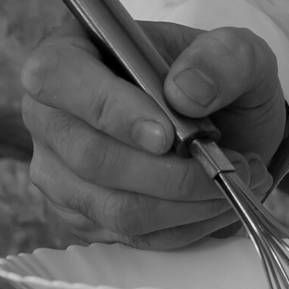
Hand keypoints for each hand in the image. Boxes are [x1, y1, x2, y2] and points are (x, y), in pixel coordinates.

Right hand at [21, 20, 288, 247]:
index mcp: (69, 53)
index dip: (109, 110)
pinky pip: (129, 235)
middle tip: (225, 165)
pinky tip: (212, 203)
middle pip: (90, 156)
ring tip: (229, 182)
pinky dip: (182, 226)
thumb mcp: (239, 53)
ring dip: (184, 204)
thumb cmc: (215, 81)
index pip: (58, 78)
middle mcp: (49, 115)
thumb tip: (185, 93)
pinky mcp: (80, 216)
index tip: (168, 135)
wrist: (221, 126)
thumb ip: (222, 58)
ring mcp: (58, 171)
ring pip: (113, 206)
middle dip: (169, 173)